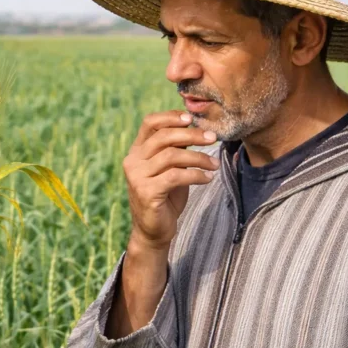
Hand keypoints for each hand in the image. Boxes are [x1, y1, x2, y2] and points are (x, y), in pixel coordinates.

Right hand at [122, 111, 218, 250]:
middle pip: (163, 137)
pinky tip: (207, 178)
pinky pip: (176, 176)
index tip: (191, 118)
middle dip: (192, 135)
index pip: (150, 123)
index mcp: (136, 151)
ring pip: (171, 156)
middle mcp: (133, 161)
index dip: (170, 117)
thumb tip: (195, 127)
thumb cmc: (165, 197)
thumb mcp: (170, 168)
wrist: (154, 230)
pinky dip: (196, 175)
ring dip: (198, 157)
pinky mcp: (146, 192)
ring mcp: (137, 177)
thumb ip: (175, 149)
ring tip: (214, 163)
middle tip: (212, 138)